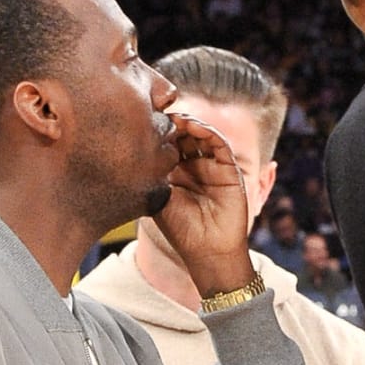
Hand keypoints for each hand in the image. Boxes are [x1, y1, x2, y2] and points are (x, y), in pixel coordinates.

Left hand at [158, 111, 255, 300]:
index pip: (166, 143)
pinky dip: (206, 130)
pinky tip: (191, 125)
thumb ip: (152, 173)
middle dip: (171, 122)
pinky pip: (218, 142)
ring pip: (200, 134)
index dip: (157, 130)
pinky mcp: (229, 169)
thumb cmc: (181, 231)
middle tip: (158, 112)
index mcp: (175, 174)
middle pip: (183, 134)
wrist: (208, 253)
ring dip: (188, 122)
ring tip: (174, 117)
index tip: (142, 118)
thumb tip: (135, 144)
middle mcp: (194, 167)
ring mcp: (212, 166)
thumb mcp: (158, 198)